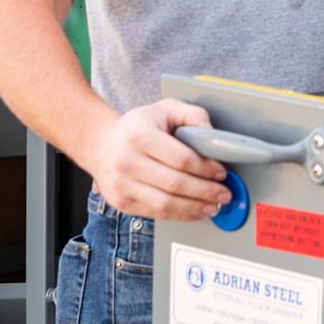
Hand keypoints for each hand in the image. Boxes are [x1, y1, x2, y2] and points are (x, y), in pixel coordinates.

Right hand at [85, 98, 231, 219]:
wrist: (100, 144)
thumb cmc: (138, 127)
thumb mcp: (165, 109)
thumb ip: (193, 115)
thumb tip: (213, 134)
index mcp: (139, 135)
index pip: (180, 158)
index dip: (205, 168)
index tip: (221, 172)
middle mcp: (127, 161)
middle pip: (175, 184)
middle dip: (205, 191)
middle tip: (223, 193)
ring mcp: (122, 185)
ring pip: (166, 204)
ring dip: (195, 208)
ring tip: (213, 205)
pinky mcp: (122, 202)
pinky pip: (156, 213)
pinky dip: (180, 215)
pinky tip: (194, 211)